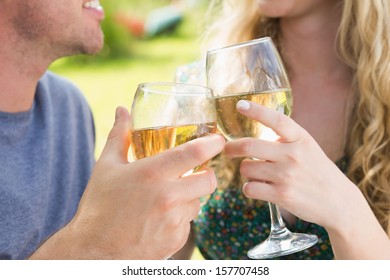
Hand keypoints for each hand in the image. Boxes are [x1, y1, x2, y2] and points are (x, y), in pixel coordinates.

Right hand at [32, 107, 224, 259]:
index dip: (213, 143)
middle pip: (209, 180)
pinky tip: (159, 219)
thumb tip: (121, 110)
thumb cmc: (99, 206)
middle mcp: (168, 196)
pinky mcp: (177, 239)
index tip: (218, 140)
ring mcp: (174, 221)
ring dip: (190, 197)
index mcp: (151, 173)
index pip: (195, 152)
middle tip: (194, 172)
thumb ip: (118, 135)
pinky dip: (180, 218)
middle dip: (205, 174)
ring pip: (199, 202)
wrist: (94, 251)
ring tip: (166, 199)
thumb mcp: (106, 166)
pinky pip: (189, 222)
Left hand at [224, 100, 357, 230]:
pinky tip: (260, 188)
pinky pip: (249, 188)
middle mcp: (293, 154)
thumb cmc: (317, 172)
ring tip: (258, 174)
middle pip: (249, 146)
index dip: (256, 111)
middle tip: (227, 149)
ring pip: (246, 168)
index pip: (277, 119)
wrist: (338, 202)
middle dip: (231, 147)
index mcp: (300, 138)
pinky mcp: (281, 195)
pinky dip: (249, 188)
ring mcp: (287, 175)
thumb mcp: (307, 147)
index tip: (240, 105)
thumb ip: (285, 139)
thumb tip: (254, 135)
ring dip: (246, 171)